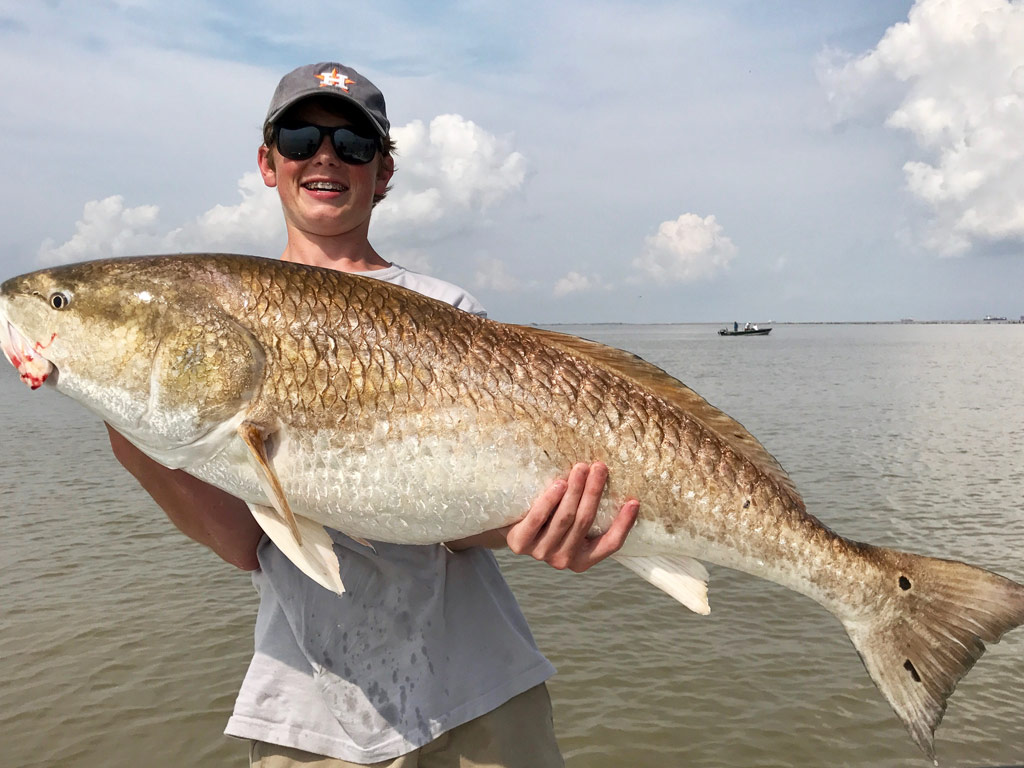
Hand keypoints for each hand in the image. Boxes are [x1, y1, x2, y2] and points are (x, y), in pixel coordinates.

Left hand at [502, 461, 638, 571]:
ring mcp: (541, 553)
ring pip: (564, 518)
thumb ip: (588, 514)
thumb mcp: (571, 524)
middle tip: (600, 467)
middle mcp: (563, 560)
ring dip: (576, 490)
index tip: (634, 501)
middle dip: (594, 492)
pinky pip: (539, 518)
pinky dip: (550, 500)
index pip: (610, 545)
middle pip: (585, 521)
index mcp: (582, 560)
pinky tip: (560, 483)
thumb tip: (612, 483)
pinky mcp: (519, 543)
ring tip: (581, 468)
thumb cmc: (549, 521)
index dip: (623, 524)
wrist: (510, 527)